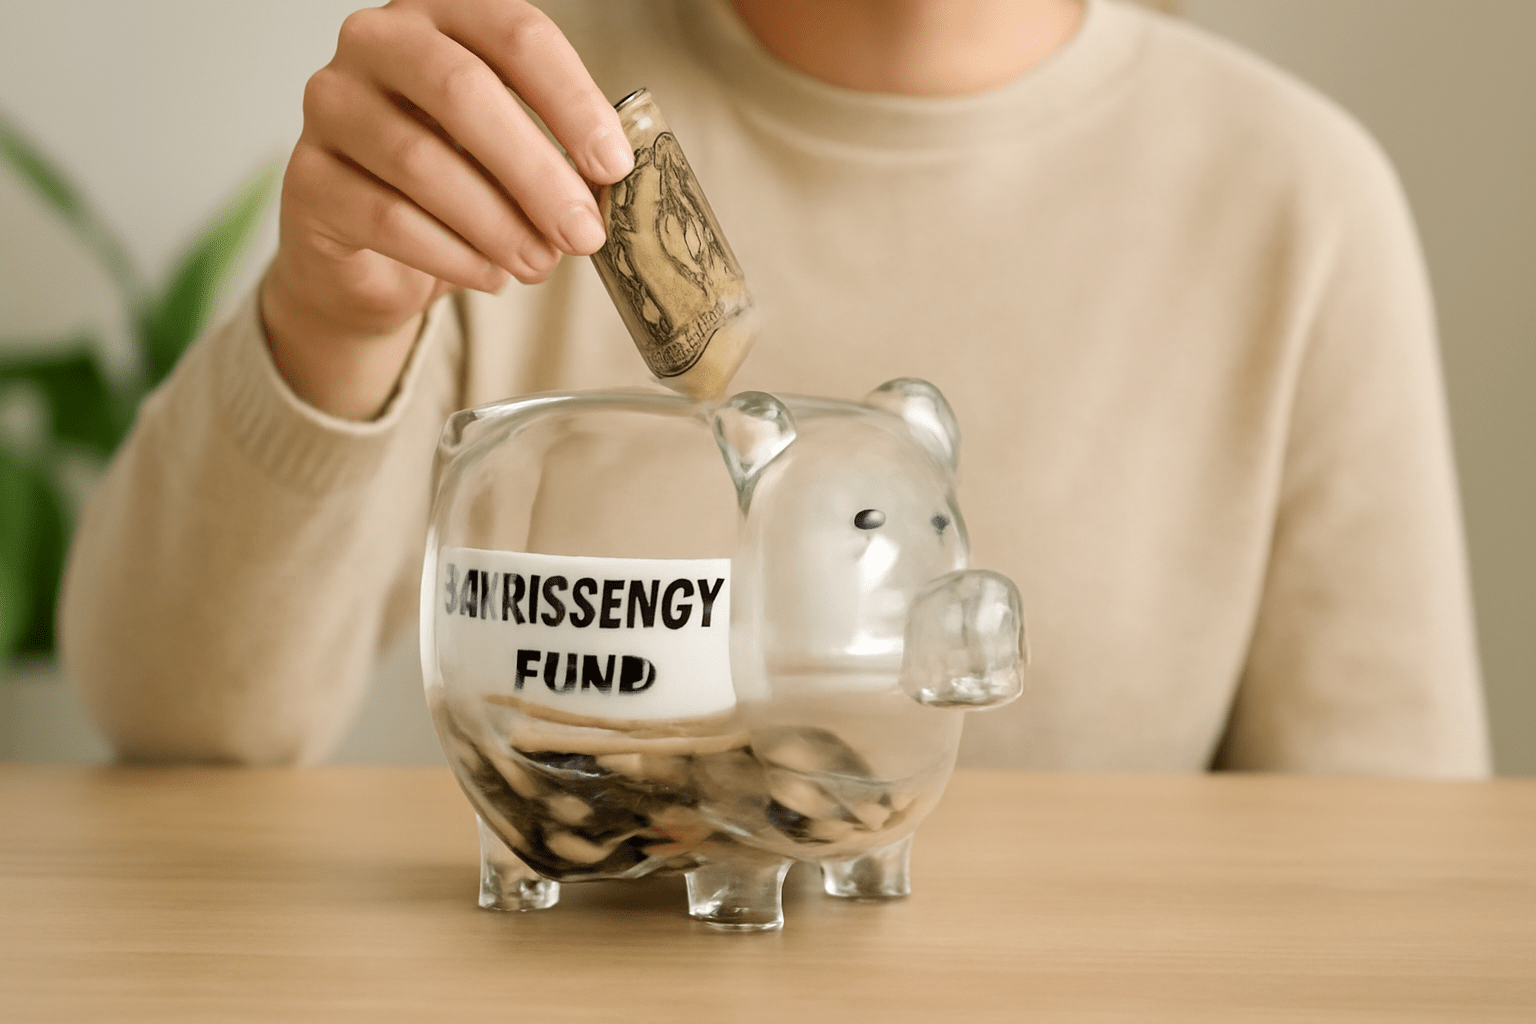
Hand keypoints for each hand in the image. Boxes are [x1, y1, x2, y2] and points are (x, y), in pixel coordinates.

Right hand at [260, 0, 633, 418]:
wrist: (371, 256)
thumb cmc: (455, 187)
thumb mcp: (515, 157)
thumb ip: (558, 156)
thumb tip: (607, 190)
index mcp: (443, 16)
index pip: (515, 34)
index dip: (572, 101)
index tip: (614, 167)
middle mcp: (377, 43)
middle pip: (463, 90)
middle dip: (536, 170)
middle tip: (583, 233)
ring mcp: (331, 105)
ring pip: (422, 161)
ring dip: (497, 224)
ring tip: (539, 263)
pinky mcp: (307, 180)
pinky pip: (388, 218)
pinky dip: (453, 255)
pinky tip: (489, 274)